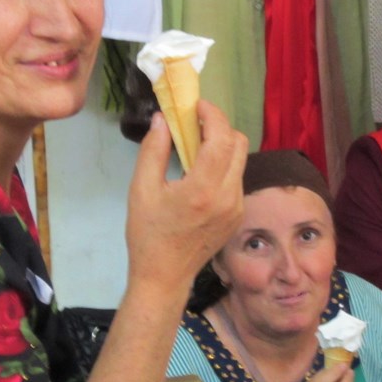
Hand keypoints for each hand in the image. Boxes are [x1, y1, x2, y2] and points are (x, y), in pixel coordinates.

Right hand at [126, 100, 247, 288]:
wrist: (164, 276)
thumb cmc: (148, 234)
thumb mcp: (141, 190)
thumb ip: (153, 150)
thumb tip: (162, 119)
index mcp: (202, 190)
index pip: (220, 139)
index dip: (212, 115)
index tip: (196, 106)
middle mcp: (227, 197)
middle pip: (239, 144)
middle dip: (219, 126)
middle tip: (195, 123)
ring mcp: (237, 207)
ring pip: (241, 160)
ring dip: (223, 144)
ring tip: (196, 145)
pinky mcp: (238, 215)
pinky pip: (237, 178)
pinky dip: (224, 164)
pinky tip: (201, 170)